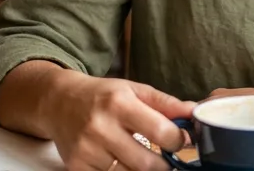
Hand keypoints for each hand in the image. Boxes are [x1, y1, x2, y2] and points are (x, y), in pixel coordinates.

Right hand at [43, 70, 195, 170]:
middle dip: (164, 164)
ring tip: (141, 158)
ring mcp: (87, 150)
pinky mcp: (76, 167)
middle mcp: (101, 127)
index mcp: (119, 103)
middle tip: (164, 157)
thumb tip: (195, 112)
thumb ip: (165, 103)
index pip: (162, 132)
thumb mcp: (133, 90)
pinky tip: (121, 163)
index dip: (178, 140)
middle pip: (148, 164)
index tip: (180, 140)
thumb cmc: (102, 96)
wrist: (58, 102)